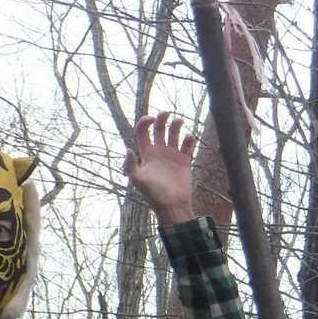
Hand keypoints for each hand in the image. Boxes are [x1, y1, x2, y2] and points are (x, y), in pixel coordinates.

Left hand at [122, 111, 194, 225]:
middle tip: (167, 114)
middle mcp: (159, 152)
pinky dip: (189, 138)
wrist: (172, 205)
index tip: (151, 119)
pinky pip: (187, 145)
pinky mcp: (184, 160)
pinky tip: (188, 139)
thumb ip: (130, 165)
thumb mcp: (138, 180)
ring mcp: (172, 155)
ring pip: (174, 133)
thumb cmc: (153, 194)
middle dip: (162, 118)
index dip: (144, 122)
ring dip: (177, 124)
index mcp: (146, 154)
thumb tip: (128, 149)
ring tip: (179, 121)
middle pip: (159, 128)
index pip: (142, 132)